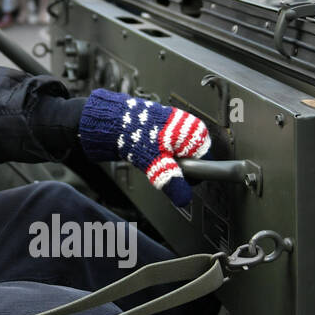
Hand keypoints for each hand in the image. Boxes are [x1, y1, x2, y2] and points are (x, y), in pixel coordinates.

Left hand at [77, 89, 210, 205]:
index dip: (190, 173)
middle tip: (159, 162)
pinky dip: (155, 149)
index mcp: (196, 131)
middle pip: (190, 157)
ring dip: (163, 157)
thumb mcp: (156, 163)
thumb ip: (172, 181)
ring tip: (148, 152)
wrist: (110, 117)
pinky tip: (143, 147)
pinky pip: (164, 144)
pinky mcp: (161, 124)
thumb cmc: (134, 132)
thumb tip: (184, 198)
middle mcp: (188, 124)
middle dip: (175, 164)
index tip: (177, 176)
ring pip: (175, 152)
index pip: (205, 162)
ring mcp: (175, 123)